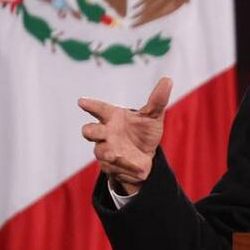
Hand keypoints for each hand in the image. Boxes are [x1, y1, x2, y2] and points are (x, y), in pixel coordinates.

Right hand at [79, 78, 172, 195]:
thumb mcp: (153, 117)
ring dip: (108, 153)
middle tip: (97, 132)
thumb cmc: (144, 132)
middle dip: (91, 131)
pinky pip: (115, 168)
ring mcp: (106, 150)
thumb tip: (168, 79)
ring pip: (101, 152)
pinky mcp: (111, 167)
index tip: (82, 101)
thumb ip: (158, 100)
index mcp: (113, 117)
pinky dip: (127, 168)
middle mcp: (106, 133)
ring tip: (115, 155)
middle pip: (89, 131)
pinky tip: (140, 170)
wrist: (146, 157)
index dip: (91, 105)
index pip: (100, 109)